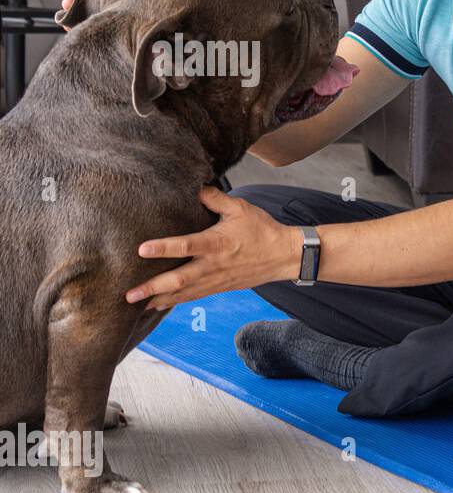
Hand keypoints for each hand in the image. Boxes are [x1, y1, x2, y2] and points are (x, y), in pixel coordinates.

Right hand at [62, 0, 167, 30]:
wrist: (169, 38)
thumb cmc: (165, 8)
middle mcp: (117, 0)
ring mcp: (109, 16)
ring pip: (90, 9)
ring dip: (76, 5)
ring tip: (66, 3)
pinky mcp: (105, 33)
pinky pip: (89, 29)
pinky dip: (76, 26)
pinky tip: (66, 24)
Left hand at [124, 186, 300, 309]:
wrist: (284, 255)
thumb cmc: (262, 229)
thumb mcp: (240, 208)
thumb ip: (215, 199)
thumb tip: (195, 188)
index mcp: (216, 243)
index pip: (186, 246)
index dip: (164, 248)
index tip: (142, 249)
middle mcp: (213, 265)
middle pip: (179, 279)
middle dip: (153, 287)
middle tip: (129, 294)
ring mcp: (216, 279)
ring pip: (184, 292)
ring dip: (159, 299)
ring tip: (136, 305)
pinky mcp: (219, 287)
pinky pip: (194, 296)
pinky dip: (175, 301)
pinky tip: (158, 304)